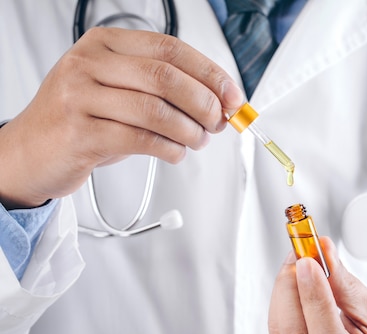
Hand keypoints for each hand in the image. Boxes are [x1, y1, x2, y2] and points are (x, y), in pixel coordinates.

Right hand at [0, 27, 243, 208]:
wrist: (30, 151)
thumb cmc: (83, 120)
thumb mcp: (120, 91)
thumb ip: (163, 89)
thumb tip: (219, 102)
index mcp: (105, 44)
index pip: (170, 49)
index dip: (209, 73)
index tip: (233, 96)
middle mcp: (89, 63)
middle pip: (166, 77)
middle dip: (204, 103)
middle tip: (218, 122)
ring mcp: (80, 96)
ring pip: (155, 110)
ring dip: (190, 130)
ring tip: (198, 140)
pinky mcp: (79, 132)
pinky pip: (140, 139)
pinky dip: (169, 149)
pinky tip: (175, 153)